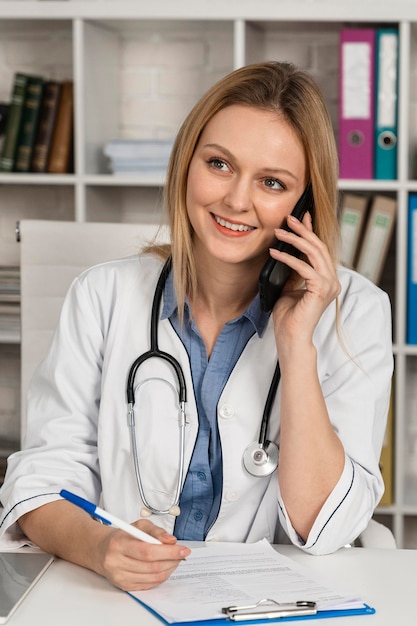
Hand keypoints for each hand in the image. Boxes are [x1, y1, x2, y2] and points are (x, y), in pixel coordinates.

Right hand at [96, 518, 190, 590]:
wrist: (102, 550)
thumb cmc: (123, 536)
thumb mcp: (139, 525)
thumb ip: (156, 531)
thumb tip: (171, 541)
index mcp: (119, 544)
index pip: (148, 551)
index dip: (169, 552)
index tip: (183, 549)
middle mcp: (117, 562)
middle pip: (151, 566)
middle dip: (172, 560)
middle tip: (182, 554)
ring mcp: (120, 577)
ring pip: (152, 577)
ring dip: (169, 569)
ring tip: (175, 560)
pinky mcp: (124, 586)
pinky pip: (148, 585)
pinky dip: (161, 577)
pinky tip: (165, 568)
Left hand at [270, 212, 340, 351]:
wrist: (291, 337)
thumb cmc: (289, 317)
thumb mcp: (289, 288)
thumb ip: (292, 272)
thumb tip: (285, 254)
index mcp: (326, 279)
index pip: (319, 250)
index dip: (310, 231)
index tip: (301, 217)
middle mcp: (331, 280)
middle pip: (318, 247)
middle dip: (303, 230)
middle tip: (288, 218)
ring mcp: (329, 285)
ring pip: (313, 253)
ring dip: (294, 240)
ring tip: (278, 232)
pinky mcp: (320, 290)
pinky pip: (304, 267)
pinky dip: (288, 259)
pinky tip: (275, 253)